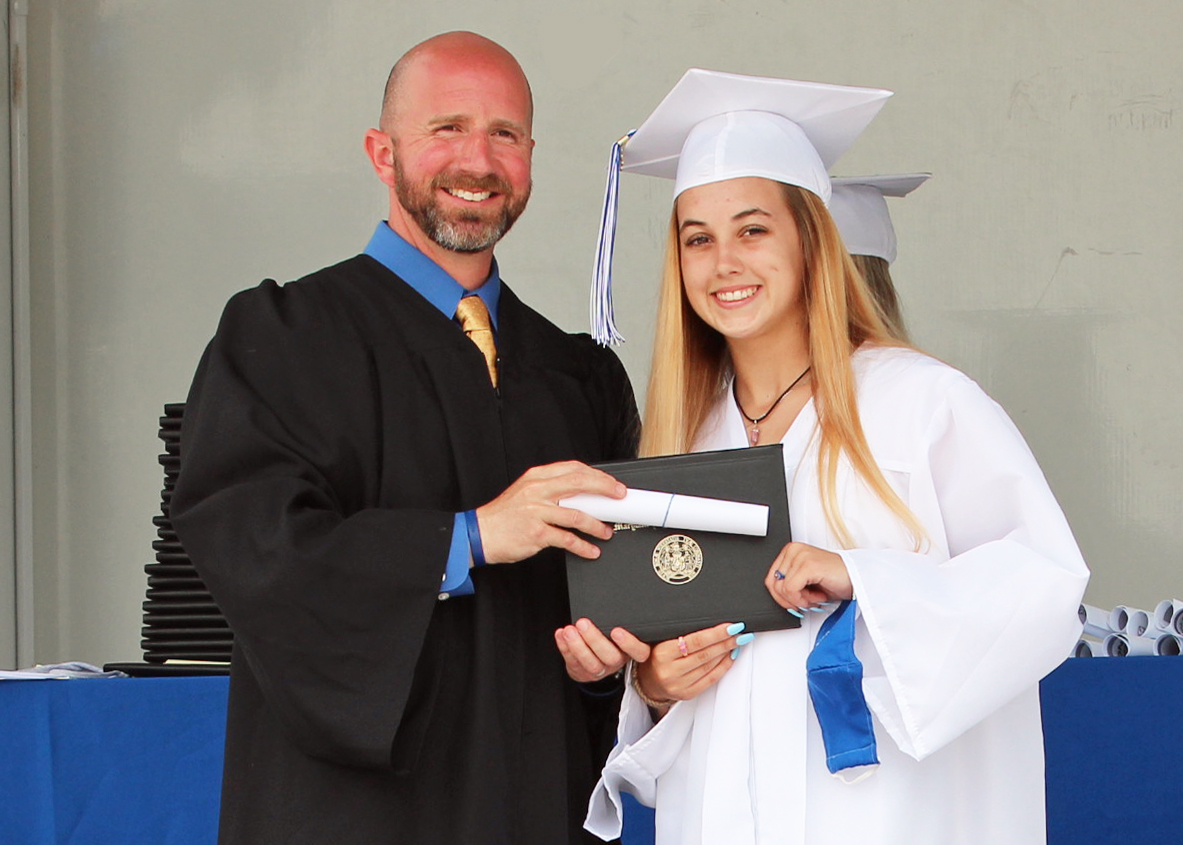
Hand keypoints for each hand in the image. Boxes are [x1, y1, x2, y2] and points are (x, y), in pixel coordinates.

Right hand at [476, 461, 625, 563]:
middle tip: (619, 498)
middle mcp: (537, 491)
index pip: (573, 469)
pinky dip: (583, 546)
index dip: (597, 476)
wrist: (479, 534)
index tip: (611, 484)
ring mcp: (536, 511)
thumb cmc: (504, 516)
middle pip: (579, 484)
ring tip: (605, 532)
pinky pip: (566, 539)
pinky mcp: (536, 533)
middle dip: (604, 490)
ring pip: (576, 514)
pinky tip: (590, 550)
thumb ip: (550, 489)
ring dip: (596, 525)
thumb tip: (580, 493)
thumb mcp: (525, 492)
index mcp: (536, 477)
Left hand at [554, 619, 649, 683]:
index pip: (639, 652)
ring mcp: (601, 670)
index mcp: (631, 651)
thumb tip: (611, 600)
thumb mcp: (622, 630)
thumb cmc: (610, 638)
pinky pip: (573, 662)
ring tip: (569, 630)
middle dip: (594, 639)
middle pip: (610, 657)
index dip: (629, 644)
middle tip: (583, 623)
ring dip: (577, 645)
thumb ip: (622, 621)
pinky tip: (561, 634)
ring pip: (591, 663)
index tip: (616, 631)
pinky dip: (565, 647)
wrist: (596, 660)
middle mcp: (617, 662)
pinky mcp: (583, 672)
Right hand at [634, 622, 750, 705]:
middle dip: (726, 641)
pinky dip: (723, 667)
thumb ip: (681, 633)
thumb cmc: (657, 655)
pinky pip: (710, 679)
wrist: (648, 680)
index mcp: (662, 653)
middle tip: (740, 632)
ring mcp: (679, 685)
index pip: (695, 641)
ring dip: (727, 653)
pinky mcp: (687, 694)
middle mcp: (669, 671)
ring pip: (709, 666)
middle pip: (705, 654)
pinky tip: (730, 657)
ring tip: (738, 642)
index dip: (715, 634)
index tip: (731, 626)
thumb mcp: (662, 640)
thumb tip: (709, 622)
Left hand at [765, 542, 851, 612]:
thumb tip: (776, 596)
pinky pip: (791, 590)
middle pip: (774, 585)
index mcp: (790, 551)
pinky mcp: (808, 565)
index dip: (781, 597)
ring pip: (782, 589)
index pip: (770, 579)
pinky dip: (804, 600)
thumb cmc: (835, 580)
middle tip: (808, 599)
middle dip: (791, 599)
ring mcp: (800, 556)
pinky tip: (818, 596)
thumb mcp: (804, 582)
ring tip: (816, 595)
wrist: (858, 579)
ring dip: (800, 600)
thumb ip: (787, 584)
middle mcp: (794, 550)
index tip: (795, 601)